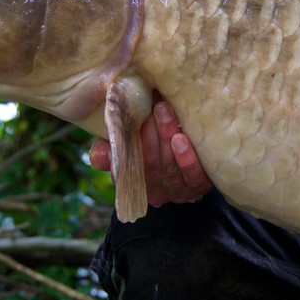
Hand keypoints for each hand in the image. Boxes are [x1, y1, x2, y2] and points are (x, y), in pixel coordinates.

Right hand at [88, 96, 213, 206]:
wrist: (197, 153)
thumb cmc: (156, 143)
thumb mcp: (130, 144)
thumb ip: (112, 147)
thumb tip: (100, 156)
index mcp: (134, 181)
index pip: (124, 170)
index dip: (124, 150)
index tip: (125, 123)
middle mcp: (155, 191)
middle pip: (150, 165)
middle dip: (149, 135)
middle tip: (150, 107)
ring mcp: (178, 190)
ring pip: (170, 167)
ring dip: (166, 137)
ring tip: (165, 111)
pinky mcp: (199, 185)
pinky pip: (193, 176)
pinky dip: (186, 158)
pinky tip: (181, 139)